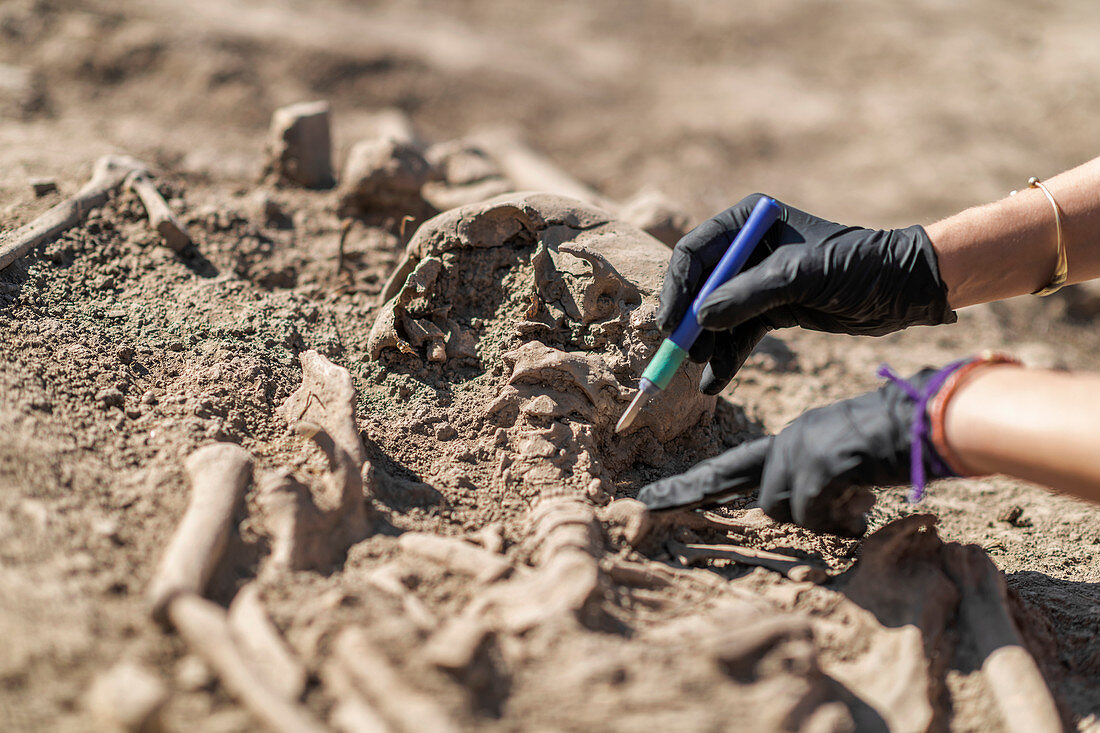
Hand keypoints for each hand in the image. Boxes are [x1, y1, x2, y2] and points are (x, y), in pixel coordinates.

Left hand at [637, 367, 949, 535]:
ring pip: (781, 508)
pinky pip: (811, 514)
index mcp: (794, 437)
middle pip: (733, 479)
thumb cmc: (902, 440)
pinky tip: (864, 509)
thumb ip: (819, 483)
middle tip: (647, 504)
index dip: (696, 485)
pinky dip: (838, 522)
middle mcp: (789, 439)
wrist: (933, 417)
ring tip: (856, 502)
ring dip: (817, 518)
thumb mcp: (848, 461)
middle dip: (688, 493)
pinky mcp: (819, 464)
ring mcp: (801, 450)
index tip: (657, 498)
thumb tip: (807, 510)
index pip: (733, 465)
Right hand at [658, 194, 956, 393]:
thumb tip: (700, 320)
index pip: (695, 252)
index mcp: (749, 222)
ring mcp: (759, 282)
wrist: (905, 290)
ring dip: (707, 345)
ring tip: (701, 371)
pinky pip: (739, 335)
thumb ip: (747, 296)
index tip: (671, 323)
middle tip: (680, 353)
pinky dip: (727, 358)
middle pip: (700, 287)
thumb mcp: (800, 276)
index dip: (678, 288)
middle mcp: (748, 249)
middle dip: (690, 322)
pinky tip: (715, 382)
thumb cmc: (858, 267)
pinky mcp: (773, 310)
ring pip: (717, 316)